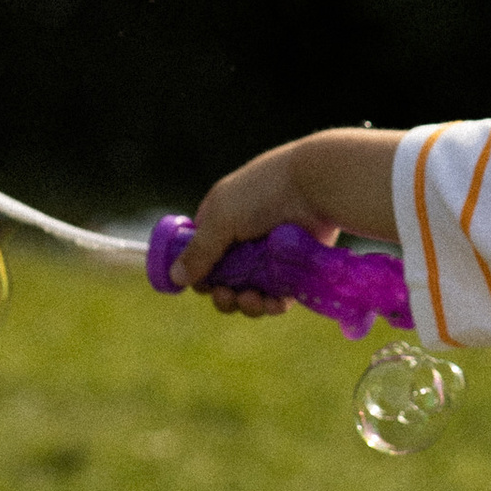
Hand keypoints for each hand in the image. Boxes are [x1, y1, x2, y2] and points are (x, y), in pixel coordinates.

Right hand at [167, 149, 314, 313]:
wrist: (314, 186)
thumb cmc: (263, 194)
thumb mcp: (222, 218)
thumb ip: (198, 251)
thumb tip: (176, 278)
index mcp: (221, 223)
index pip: (202, 258)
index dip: (199, 275)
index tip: (203, 284)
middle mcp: (244, 241)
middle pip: (225, 282)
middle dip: (223, 295)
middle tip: (227, 295)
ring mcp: (270, 257)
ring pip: (251, 293)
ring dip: (246, 304)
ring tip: (251, 300)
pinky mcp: (295, 269)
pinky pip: (278, 297)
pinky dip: (272, 304)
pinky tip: (270, 303)